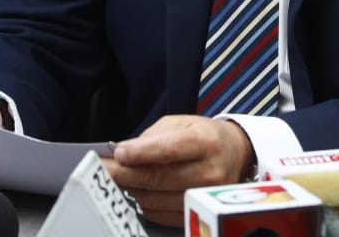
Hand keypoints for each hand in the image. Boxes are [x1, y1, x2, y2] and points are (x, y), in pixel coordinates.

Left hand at [102, 115, 253, 226]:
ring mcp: (204, 198)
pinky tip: (137, 189)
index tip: (118, 152)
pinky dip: (142, 202)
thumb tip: (123, 152)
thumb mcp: (182, 123)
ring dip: (130, 188)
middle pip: (158, 178)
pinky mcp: (196, 214)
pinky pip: (158, 214)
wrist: (235, 156)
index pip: (169, 150)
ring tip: (118, 177)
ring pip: (154, 199)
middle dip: (125, 173)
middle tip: (103, 168)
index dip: (141, 153)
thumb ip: (152, 136)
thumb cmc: (204, 137)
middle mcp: (210, 172)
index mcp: (207, 142)